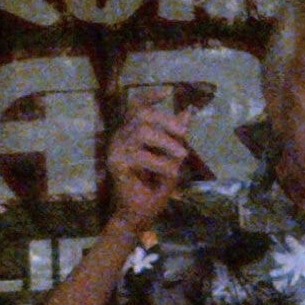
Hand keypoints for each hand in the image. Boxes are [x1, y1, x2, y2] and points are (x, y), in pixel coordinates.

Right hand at [107, 87, 190, 230]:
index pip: (136, 107)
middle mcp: (120, 137)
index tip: (168, 92)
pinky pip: (139, 156)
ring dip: (166, 143)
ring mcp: (116, 150)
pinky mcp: (116, 165)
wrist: (140, 213)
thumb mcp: (171, 157)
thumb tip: (189, 111)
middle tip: (185, 135)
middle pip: (142, 116)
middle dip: (166, 121)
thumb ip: (177, 135)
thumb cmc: (154, 185)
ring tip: (181, 156)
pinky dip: (159, 163)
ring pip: (141, 133)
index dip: (150, 97)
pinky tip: (171, 171)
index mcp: (131, 133)